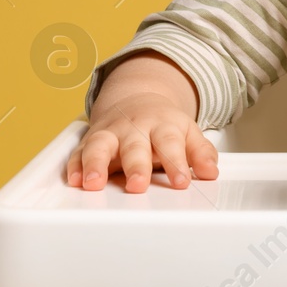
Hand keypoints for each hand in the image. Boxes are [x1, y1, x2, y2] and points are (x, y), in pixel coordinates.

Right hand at [66, 53, 217, 192]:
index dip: (176, 163)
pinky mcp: (89, 142)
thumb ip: (200, 152)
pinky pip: (78, 152)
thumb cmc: (163, 125)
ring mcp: (110, 134)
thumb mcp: (188, 133)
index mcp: (162, 126)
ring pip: (100, 146)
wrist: (136, 100)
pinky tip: (75, 180)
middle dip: (135, 166)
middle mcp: (134, 129)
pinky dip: (74, 166)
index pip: (170, 143)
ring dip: (95, 164)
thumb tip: (211, 171)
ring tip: (94, 183)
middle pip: (134, 146)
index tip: (182, 182)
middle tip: (138, 185)